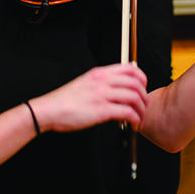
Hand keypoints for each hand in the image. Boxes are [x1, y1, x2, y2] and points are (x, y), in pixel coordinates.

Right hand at [31, 63, 147, 133]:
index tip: (143, 88)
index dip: (142, 78)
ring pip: (134, 97)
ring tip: (138, 119)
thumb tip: (118, 89)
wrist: (49, 110)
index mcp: (99, 73)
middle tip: (143, 107)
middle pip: (136, 82)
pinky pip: (127, 112)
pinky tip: (132, 125)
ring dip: (141, 111)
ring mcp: (102, 94)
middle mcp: (102, 80)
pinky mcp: (101, 110)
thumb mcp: (85, 83)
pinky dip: (135, 120)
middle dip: (144, 97)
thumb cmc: (65, 100)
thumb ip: (101, 83)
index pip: (130, 67)